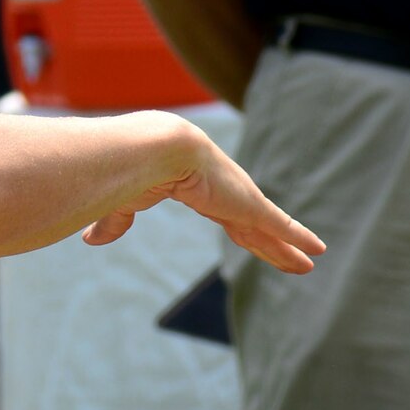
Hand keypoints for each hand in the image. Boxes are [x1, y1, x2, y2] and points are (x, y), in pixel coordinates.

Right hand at [81, 130, 325, 273]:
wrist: (152, 147)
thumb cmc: (132, 167)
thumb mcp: (124, 200)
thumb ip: (116, 220)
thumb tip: (91, 239)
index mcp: (194, 186)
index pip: (222, 211)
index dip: (235, 225)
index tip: (245, 232)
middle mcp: (222, 191)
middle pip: (250, 223)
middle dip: (268, 240)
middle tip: (287, 254)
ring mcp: (239, 198)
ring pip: (270, 230)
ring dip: (287, 247)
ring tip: (309, 262)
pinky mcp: (251, 206)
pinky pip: (281, 227)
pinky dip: (300, 238)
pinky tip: (318, 252)